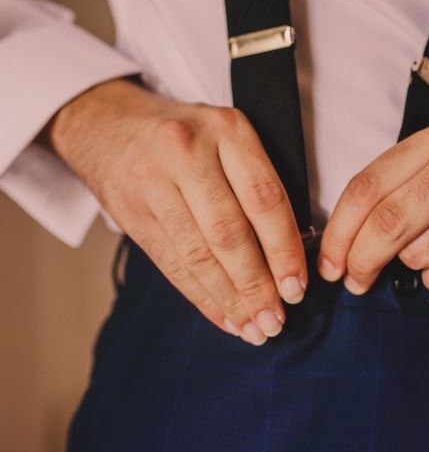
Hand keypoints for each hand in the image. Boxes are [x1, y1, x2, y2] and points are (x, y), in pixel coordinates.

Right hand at [49, 79, 306, 345]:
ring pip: (199, 255)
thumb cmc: (185, 134)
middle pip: (230, 233)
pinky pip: (171, 264)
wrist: (106, 123)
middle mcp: (188, 153)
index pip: (265, 200)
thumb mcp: (226, 136)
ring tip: (254, 328)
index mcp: (226, 130)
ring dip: (230, 300)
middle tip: (276, 320)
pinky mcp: (131, 213)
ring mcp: (154, 183)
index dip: (284, 250)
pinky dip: (201, 297)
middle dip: (257, 285)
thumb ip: (255, 182)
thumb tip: (288, 256)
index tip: (298, 287)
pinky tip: (223, 317)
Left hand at [317, 120, 428, 300]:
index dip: (338, 231)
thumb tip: (340, 246)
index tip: (327, 262)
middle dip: (359, 260)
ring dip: (408, 267)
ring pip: (418, 254)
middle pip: (388, 223)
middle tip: (354, 280)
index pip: (366, 187)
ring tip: (427, 256)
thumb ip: (390, 191)